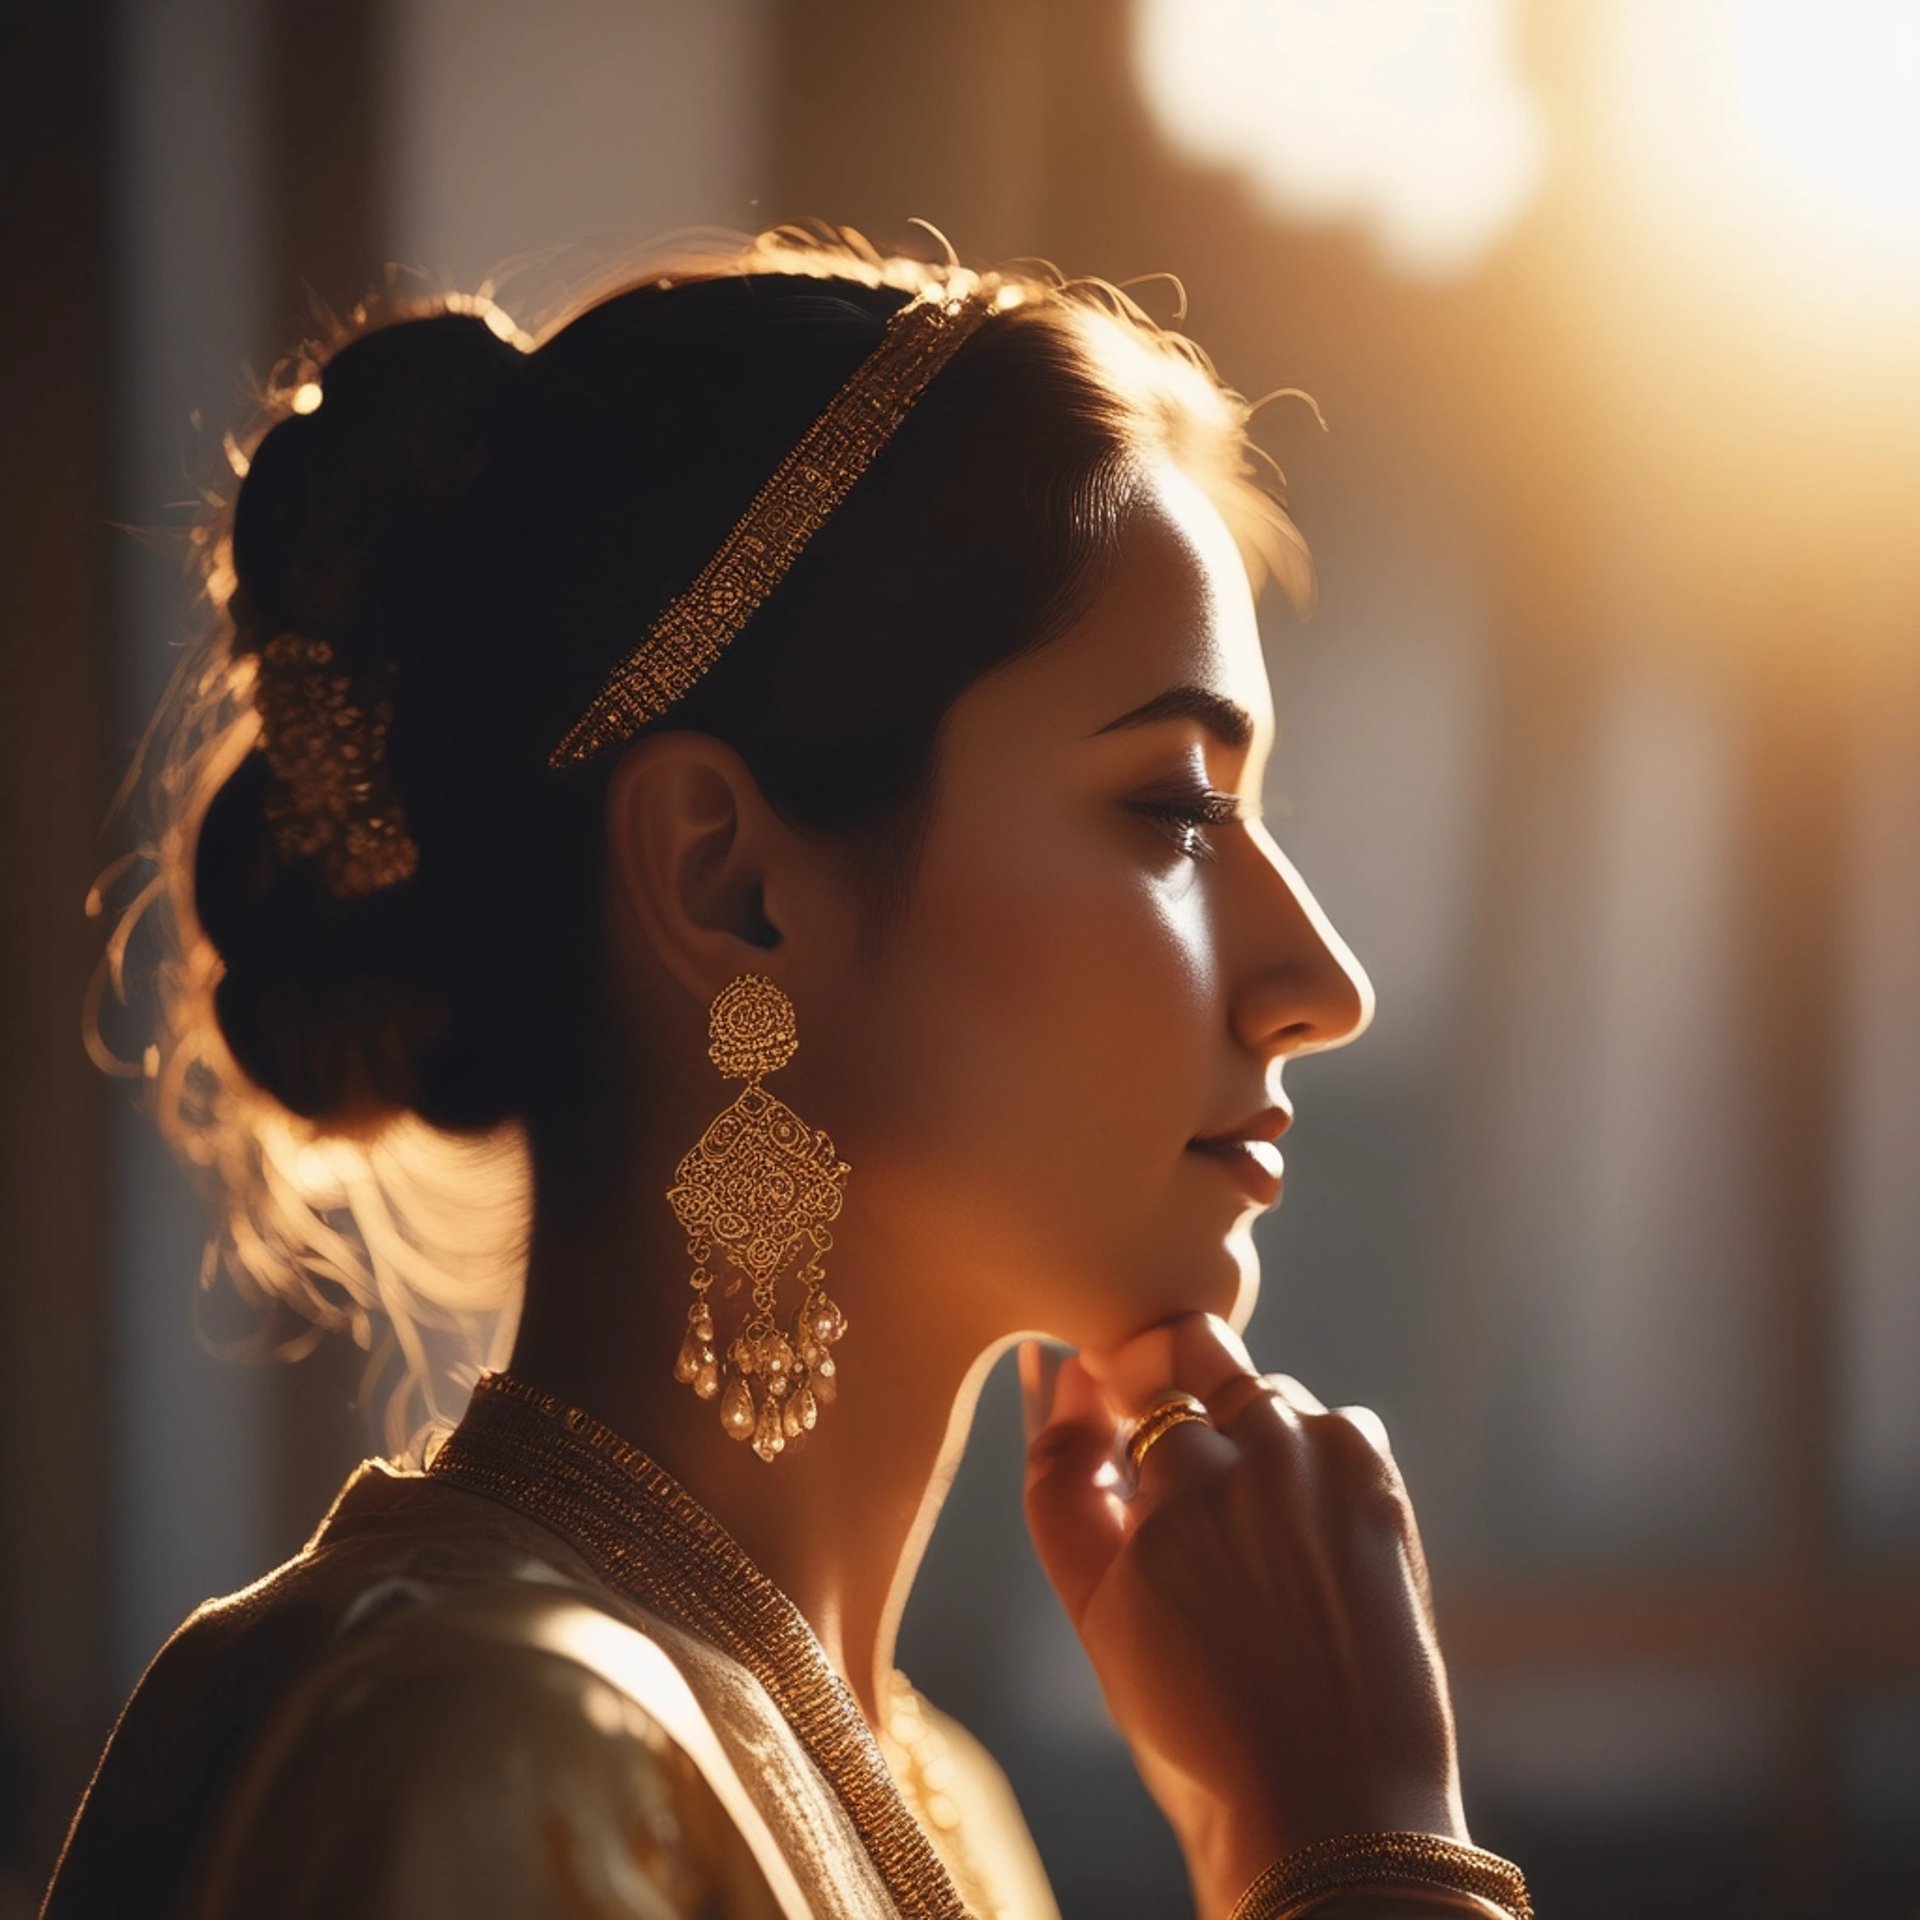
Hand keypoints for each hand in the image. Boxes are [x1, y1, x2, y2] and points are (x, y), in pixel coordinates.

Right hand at [1020, 1314, 1466, 1919]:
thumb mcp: (1094, 1606)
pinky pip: (1334, 1429)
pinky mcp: (1381, 1487)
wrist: (1328, 1802)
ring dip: (1245, 1432)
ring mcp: (1333, 1466)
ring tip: (1240, 1530)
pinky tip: (1297, 1536)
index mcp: (1181, 1480)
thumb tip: (1061, 1367)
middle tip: (1171, 1462)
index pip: (1132, 1366)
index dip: (1117, 1383)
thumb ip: (1060, 1477)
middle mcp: (1263, 1453)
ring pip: (1269, 1397)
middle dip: (1175, 1380)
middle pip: (1203, 1352)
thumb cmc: (1193, 1718)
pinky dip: (1309, 1462)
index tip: (1109, 1410)